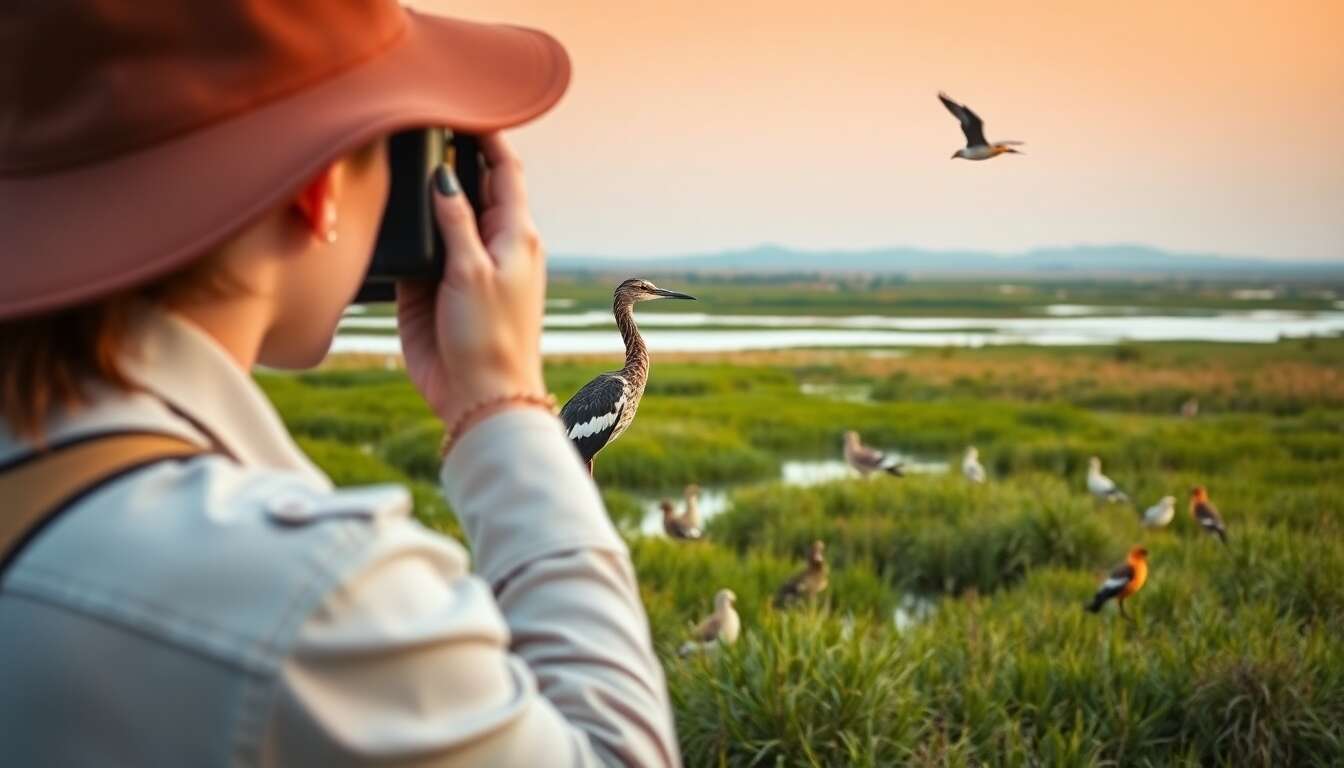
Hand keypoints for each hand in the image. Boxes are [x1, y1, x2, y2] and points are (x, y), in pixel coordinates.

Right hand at [396, 133, 546, 431]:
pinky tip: (383, 211)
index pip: (503, 170)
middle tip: (416, 124)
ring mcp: (457, 265)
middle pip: (468, 186)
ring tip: (394, 158)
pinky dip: (404, 230)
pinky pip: (415, 248)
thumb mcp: (473, 272)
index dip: (486, 137)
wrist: (478, 396)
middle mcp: (488, 244)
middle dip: (447, 157)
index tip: (461, 107)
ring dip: (421, 192)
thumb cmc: (489, 338)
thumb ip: (456, 222)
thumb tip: (445, 177)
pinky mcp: (430, 288)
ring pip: (438, 214)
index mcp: (514, 234)